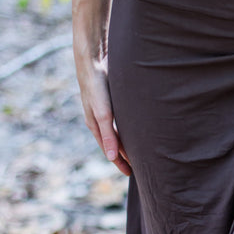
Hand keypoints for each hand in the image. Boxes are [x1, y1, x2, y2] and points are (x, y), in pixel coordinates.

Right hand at [76, 52, 131, 176]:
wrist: (93, 60)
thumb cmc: (96, 86)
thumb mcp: (103, 113)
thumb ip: (108, 135)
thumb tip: (112, 158)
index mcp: (96, 125)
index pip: (109, 150)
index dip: (120, 162)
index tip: (131, 173)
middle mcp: (100, 120)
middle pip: (114, 143)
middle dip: (124, 155)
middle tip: (139, 166)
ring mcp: (105, 109)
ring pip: (118, 131)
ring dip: (128, 141)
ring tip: (140, 150)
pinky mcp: (112, 99)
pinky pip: (121, 119)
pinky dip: (128, 127)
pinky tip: (136, 127)